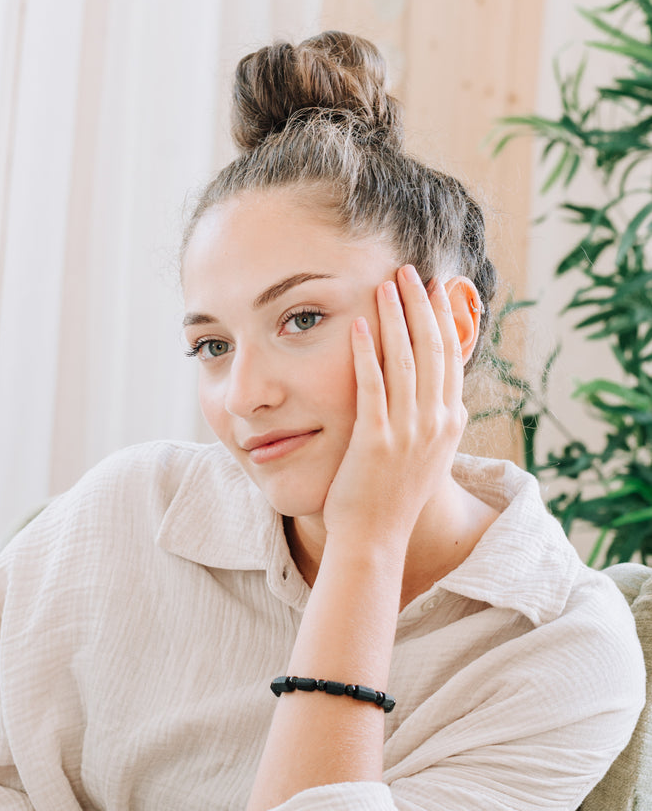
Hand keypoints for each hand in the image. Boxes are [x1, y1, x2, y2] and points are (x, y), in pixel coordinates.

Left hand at [323, 264, 466, 550]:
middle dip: (421, 305)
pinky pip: (373, 386)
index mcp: (449, 424)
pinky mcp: (377, 440)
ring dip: (396, 317)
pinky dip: (368, 352)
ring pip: (406, 360)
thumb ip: (432, 425)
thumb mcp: (425, 458)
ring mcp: (408, 432)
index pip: (451, 358)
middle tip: (409, 271)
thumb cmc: (392, 499)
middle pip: (433, 349)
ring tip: (386, 284)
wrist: (376, 539)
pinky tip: (360, 325)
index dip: (443, 319)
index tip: (434, 287)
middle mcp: (436, 424)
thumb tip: (438, 399)